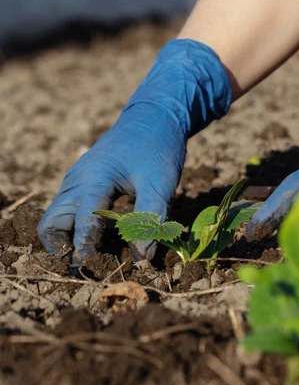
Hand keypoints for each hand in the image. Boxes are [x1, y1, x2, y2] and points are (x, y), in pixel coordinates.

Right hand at [37, 40, 231, 264]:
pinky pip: (71, 212)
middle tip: (86, 269)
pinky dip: (77, 230)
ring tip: (93, 262)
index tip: (93, 267)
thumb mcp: (160, 182)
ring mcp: (76, 182)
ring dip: (69, 241)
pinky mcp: (84, 184)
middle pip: (52, 224)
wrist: (156, 115)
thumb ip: (151, 218)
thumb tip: (142, 256)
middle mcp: (76, 181)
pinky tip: (100, 244)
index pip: (80, 219)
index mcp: (93, 178)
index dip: (84, 246)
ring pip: (58, 219)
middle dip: (64, 249)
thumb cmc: (158, 146)